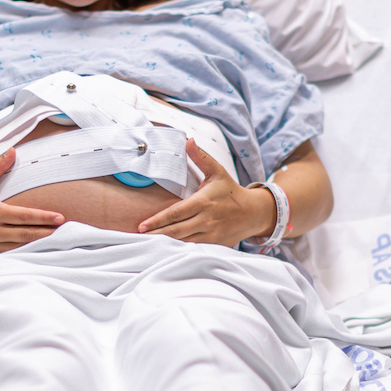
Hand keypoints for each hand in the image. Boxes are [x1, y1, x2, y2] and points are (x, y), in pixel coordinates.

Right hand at [0, 148, 64, 258]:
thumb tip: (13, 150)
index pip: (24, 216)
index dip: (43, 217)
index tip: (60, 217)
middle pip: (26, 233)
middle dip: (47, 233)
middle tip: (66, 230)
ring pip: (20, 246)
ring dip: (39, 244)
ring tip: (58, 240)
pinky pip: (10, 255)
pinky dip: (24, 252)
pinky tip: (39, 250)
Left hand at [138, 139, 274, 246]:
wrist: (253, 213)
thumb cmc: (231, 191)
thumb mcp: (217, 171)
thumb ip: (200, 157)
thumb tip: (188, 140)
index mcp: (203, 202)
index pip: (175, 213)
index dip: (157, 221)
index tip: (142, 225)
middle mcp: (205, 221)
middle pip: (175, 231)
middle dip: (156, 235)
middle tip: (137, 237)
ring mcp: (210, 235)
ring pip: (183, 243)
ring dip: (164, 244)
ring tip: (146, 244)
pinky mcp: (214, 245)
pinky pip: (193, 248)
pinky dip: (179, 250)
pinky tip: (166, 250)